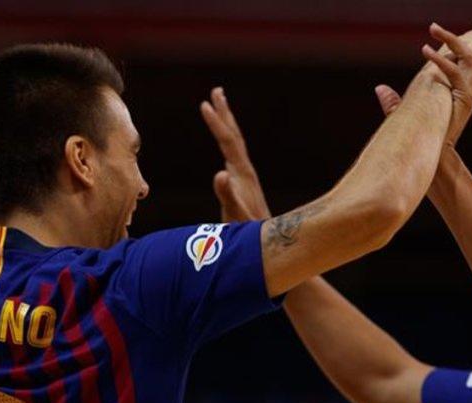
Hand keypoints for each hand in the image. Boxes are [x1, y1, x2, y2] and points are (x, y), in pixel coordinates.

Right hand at [200, 87, 272, 220]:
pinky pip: (233, 156)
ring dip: (226, 124)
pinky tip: (224, 145)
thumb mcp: (235, 215)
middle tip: (216, 91)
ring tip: (219, 107)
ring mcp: (245, 177)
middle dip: (224, 113)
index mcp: (242, 174)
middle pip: (234, 136)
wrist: (267, 244)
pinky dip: (226, 143)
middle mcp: (245, 171)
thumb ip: (228, 195)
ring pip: (235, 144)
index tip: (204, 104)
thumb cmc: (248, 233)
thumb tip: (219, 174)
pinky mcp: (242, 184)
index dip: (216, 123)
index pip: (228, 142)